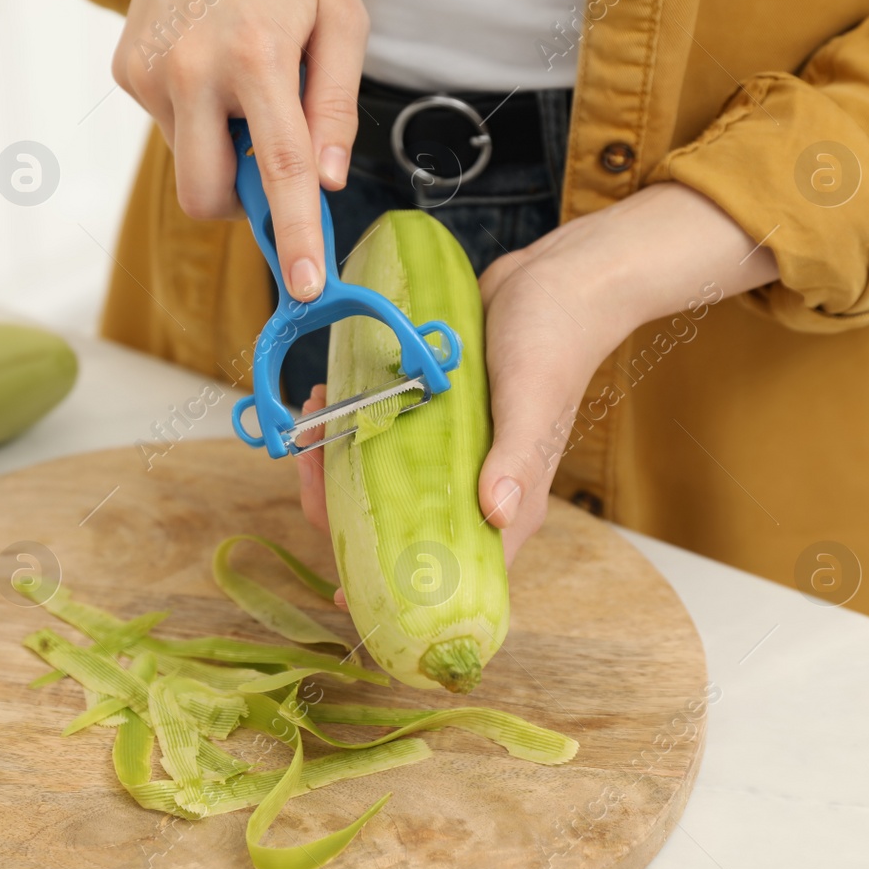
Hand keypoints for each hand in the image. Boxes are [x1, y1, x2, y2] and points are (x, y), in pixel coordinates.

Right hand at [118, 0, 367, 299]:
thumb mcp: (343, 13)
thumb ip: (336, 104)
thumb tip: (327, 179)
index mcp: (256, 54)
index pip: (279, 169)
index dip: (294, 235)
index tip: (305, 289)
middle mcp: (192, 68)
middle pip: (206, 194)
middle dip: (241, 203)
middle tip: (274, 161)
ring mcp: (150, 71)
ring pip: (189, 162)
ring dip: (224, 144)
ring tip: (245, 77)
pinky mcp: (126, 68)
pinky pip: (169, 127)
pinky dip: (199, 115)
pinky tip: (212, 61)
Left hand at [295, 182, 780, 597]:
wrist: (559, 280)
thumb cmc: (555, 343)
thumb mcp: (531, 402)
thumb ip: (515, 460)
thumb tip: (496, 513)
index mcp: (505, 507)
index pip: (444, 571)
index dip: (393, 587)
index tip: (344, 588)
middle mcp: (476, 489)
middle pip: (397, 527)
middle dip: (342, 507)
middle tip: (309, 462)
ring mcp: (452, 453)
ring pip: (383, 481)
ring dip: (338, 461)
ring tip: (314, 418)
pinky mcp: (437, 417)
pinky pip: (386, 436)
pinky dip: (353, 424)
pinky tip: (331, 394)